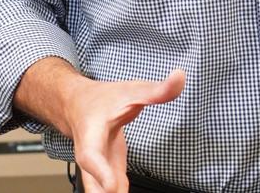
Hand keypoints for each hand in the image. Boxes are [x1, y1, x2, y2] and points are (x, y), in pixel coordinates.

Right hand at [66, 69, 184, 192]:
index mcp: (91, 136)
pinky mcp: (108, 179)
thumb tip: (180, 78)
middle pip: (92, 188)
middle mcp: (91, 159)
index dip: (101, 173)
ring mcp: (98, 172)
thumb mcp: (129, 90)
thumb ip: (156, 90)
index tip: (114, 187)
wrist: (79, 106)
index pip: (91, 157)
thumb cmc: (101, 100)